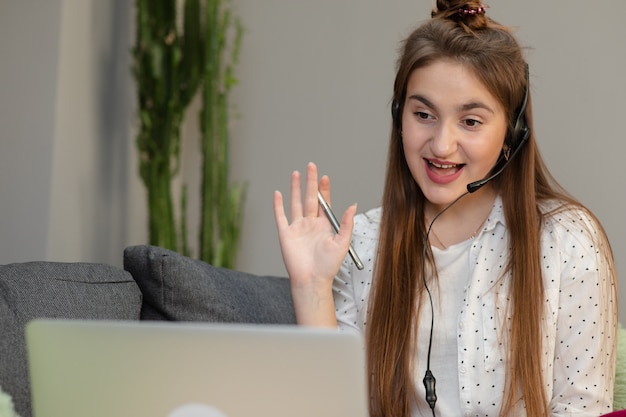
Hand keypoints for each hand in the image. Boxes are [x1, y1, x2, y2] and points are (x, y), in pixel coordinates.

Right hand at [273, 162, 355, 325]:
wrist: (311, 280)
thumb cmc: (328, 266)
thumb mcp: (342, 243)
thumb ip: (346, 224)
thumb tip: (352, 206)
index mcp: (324, 225)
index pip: (324, 202)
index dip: (324, 189)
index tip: (325, 177)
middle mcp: (310, 224)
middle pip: (310, 198)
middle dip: (311, 182)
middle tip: (312, 166)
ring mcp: (297, 228)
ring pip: (296, 203)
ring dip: (296, 188)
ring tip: (296, 173)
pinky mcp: (285, 234)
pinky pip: (280, 216)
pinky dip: (278, 205)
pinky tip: (277, 193)